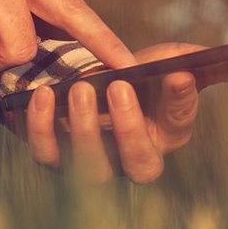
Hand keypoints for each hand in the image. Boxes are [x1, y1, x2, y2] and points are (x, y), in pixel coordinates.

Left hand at [23, 42, 201, 183]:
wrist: (87, 83)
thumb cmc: (131, 75)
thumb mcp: (156, 62)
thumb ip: (176, 62)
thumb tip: (185, 71)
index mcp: (164, 133)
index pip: (180, 123)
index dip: (180, 101)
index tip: (177, 72)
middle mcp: (130, 160)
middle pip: (138, 165)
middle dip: (130, 129)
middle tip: (119, 86)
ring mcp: (92, 162)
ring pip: (90, 166)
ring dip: (85, 128)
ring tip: (81, 88)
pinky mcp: (55, 156)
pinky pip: (46, 153)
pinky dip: (41, 126)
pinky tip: (43, 95)